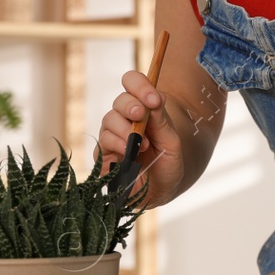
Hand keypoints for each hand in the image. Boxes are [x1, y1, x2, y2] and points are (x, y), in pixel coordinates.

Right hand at [95, 69, 186, 208]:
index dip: (140, 86)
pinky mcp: (103, 153)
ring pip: (110, 119)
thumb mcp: (172, 143)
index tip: (153, 99)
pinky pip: (103, 140)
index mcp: (143, 108)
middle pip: (120, 100)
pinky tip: (129, 152)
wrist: (161, 191)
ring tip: (144, 144)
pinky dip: (116, 143)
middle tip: (141, 114)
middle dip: (131, 105)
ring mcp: (113, 134)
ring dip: (126, 129)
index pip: (132, 83)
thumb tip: (155, 99)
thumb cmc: (168, 164)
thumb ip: (162, 122)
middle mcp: (125, 118)